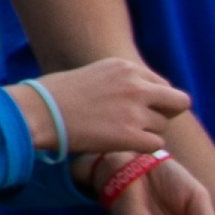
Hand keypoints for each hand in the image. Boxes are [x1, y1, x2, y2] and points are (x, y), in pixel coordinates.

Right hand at [26, 56, 194, 160]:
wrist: (36, 112)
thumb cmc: (55, 95)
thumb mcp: (95, 74)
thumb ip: (122, 82)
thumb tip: (140, 98)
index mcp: (127, 67)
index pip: (163, 84)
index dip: (154, 99)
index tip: (136, 108)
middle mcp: (136, 86)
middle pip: (178, 102)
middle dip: (166, 114)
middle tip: (145, 123)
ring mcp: (135, 111)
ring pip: (164, 126)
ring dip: (148, 132)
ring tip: (120, 134)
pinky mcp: (130, 135)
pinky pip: (156, 144)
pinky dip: (142, 147)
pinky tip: (122, 144)